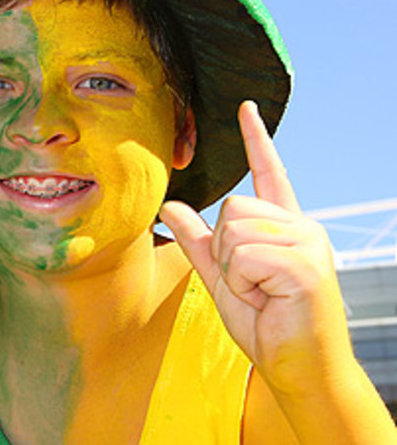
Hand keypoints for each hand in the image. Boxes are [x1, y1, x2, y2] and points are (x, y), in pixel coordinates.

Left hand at [159, 101, 351, 394]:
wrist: (299, 368)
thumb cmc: (267, 326)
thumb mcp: (221, 278)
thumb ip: (198, 242)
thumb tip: (168, 205)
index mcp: (284, 226)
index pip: (269, 172)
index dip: (256, 139)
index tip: (246, 107)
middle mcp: (301, 227)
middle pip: (232, 205)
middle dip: (224, 249)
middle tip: (252, 285)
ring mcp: (307, 243)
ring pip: (233, 228)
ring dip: (233, 269)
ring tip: (261, 293)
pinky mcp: (305, 264)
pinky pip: (243, 255)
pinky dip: (242, 282)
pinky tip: (268, 300)